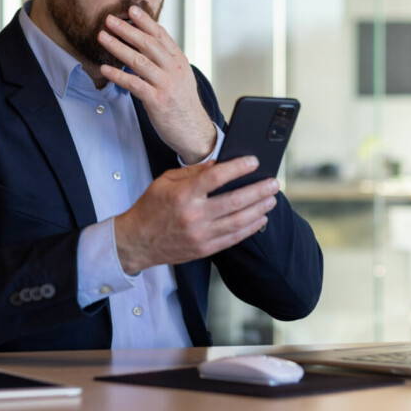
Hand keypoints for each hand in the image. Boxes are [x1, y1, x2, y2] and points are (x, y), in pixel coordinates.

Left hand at [98, 5, 215, 162]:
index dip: (145, 22)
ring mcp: (166, 84)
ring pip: (139, 61)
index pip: (161, 36)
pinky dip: (118, 75)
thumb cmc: (183, 104)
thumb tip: (146, 46)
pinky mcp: (157, 100)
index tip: (132, 10)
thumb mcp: (180, 77)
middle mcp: (174, 69)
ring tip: (103, 37)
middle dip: (127, 30)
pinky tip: (105, 69)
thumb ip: (165, 61)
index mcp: (179, 61)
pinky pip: (134, 84)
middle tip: (110, 20)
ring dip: (118, 47)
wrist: (195, 131)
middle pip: (148, 44)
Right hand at [113, 156, 279, 274]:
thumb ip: (194, 172)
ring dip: (259, 209)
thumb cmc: (151, 207)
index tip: (254, 161)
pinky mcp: (204, 249)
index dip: (238, 168)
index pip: (217, 177)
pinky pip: (233, 238)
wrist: (137, 241)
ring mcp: (200, 234)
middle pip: (235, 200)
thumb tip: (220, 164)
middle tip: (273, 183)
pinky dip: (249, 228)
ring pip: (239, 221)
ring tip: (271, 199)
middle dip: (258, 190)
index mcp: (184, 194)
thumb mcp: (166, 181)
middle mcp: (194, 215)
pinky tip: (259, 218)